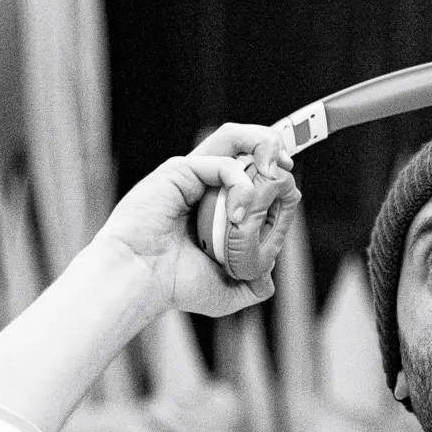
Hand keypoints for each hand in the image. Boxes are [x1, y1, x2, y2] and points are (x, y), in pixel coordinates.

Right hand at [89, 123, 300, 318]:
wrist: (139, 280)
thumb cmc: (173, 285)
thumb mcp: (226, 292)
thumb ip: (252, 286)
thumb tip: (269, 279)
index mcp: (214, 207)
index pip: (252, 176)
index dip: (275, 178)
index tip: (292, 195)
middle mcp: (204, 186)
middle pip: (244, 145)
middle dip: (272, 147)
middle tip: (287, 169)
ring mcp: (192, 176)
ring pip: (234, 139)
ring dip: (262, 148)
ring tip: (276, 175)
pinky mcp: (180, 171)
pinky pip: (224, 165)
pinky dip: (242, 187)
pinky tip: (238, 217)